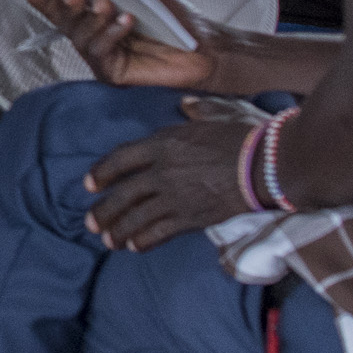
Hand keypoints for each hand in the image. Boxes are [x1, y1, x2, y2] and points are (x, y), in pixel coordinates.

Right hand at [23, 0, 214, 91]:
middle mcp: (95, 36)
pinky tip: (124, 21)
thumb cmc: (179, 23)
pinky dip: (110, 34)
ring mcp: (102, 56)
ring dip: (91, 17)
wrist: (207, 49)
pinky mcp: (113, 72)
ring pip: (80, 36)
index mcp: (98, 16)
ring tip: (104, 3)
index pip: (66, 5)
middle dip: (60, 4)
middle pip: (66, 20)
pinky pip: (101, 52)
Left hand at [83, 107, 252, 250]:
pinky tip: (134, 247)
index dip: (101, 172)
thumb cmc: (241, 139)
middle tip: (91, 222)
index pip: (120, 158)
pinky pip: (159, 232)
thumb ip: (192, 114)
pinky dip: (144, 240)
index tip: (88, 184)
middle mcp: (161, 170)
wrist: (264, 166)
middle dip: (103, 211)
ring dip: (119, 231)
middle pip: (123, 193)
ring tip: (108, 240)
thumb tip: (186, 105)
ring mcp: (174, 196)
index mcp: (162, 143)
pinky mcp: (191, 217)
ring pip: (136, 217)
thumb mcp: (210, 118)